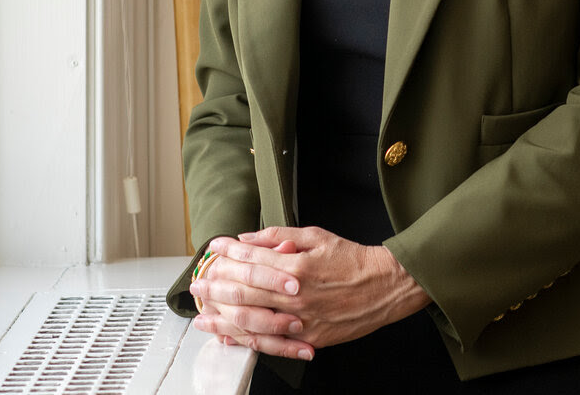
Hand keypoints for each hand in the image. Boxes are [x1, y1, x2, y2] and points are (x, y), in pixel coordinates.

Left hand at [190, 226, 429, 358]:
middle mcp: (294, 295)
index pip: (251, 259)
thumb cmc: (350, 258)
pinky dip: (246, 340)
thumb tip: (248, 239)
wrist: (383, 286)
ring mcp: (300, 320)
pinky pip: (270, 343)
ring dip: (222, 317)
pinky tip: (228, 336)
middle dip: (215, 286)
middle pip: (244, 292)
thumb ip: (279, 236)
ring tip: (201, 313)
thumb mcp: (316, 235)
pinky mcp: (307, 339)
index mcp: (296, 266)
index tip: (212, 248)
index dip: (228, 254)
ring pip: (251, 321)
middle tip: (197, 282)